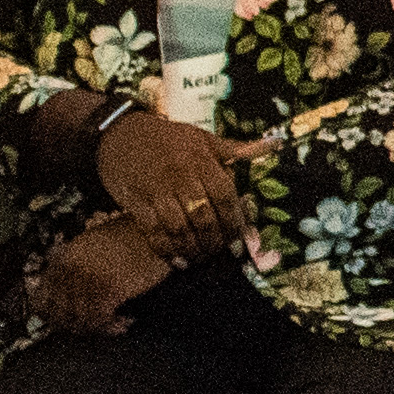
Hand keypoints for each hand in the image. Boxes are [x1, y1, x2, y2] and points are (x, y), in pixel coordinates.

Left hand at [29, 213, 176, 335]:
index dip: (52, 316)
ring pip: (81, 318)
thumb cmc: (133, 235)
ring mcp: (91, 279)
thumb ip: (78, 264)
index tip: (64, 324)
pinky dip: (111, 326)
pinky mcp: (112, 288)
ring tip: (112, 326)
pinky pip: (102, 317)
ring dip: (97, 328)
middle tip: (89, 330)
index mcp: (66, 257)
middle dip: (74, 326)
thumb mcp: (94, 243)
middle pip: (60, 312)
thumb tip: (69, 292)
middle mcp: (73, 269)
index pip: (43, 297)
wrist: (158, 229)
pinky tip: (123, 324)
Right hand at [92, 112, 272, 258]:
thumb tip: (274, 145)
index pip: (225, 196)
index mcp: (201, 161)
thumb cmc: (167, 138)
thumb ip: (235, 150)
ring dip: (192, 248)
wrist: (119, 134)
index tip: (240, 239)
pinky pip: (152, 231)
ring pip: (179, 227)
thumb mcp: (202, 138)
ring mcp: (155, 190)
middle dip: (214, 240)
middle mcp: (180, 177)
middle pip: (203, 216)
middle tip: (220, 253)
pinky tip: (177, 260)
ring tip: (201, 258)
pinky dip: (166, 249)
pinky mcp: (134, 202)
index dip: (234, 221)